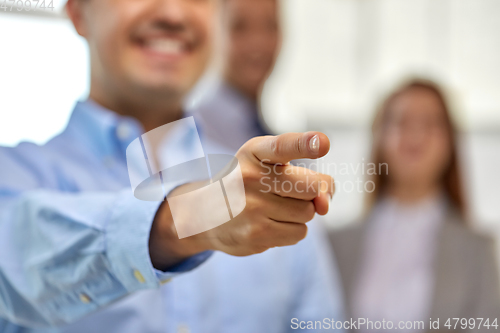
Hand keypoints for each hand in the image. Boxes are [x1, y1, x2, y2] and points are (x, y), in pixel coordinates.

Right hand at [149, 132, 334, 268]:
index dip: (305, 143)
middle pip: (311, 187)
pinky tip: (269, 223)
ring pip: (308, 212)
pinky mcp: (255, 234)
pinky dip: (292, 230)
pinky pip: (299, 233)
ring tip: (272, 208)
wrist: (205, 214)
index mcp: (255, 152)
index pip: (283, 146)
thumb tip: (326, 205)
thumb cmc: (248, 184)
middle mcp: (250, 177)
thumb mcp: (271, 166)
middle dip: (310, 192)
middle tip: (287, 191)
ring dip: (300, 213)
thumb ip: (309, 177)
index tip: (323, 143)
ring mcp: (252, 207)